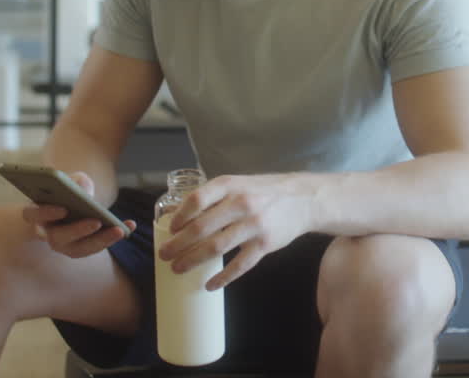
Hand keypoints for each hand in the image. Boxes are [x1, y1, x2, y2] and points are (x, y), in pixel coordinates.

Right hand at [21, 171, 132, 258]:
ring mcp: (63, 244)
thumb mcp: (73, 179)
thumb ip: (77, 181)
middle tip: (97, 222)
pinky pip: (95, 247)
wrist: (71, 202)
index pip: (32, 215)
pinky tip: (130, 225)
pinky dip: (113, 237)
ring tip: (120, 229)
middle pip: (57, 238)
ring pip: (78, 249)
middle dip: (78, 230)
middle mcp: (46, 233)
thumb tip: (83, 191)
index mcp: (36, 212)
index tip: (63, 208)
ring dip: (100, 240)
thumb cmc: (68, 189)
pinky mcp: (80, 248)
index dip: (46, 213)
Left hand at [158, 174, 314, 290]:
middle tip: (164, 255)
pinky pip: (240, 265)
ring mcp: (254, 225)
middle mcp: (241, 203)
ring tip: (178, 269)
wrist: (304, 199)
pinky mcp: (265, 244)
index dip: (179, 216)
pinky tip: (210, 284)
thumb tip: (180, 213)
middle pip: (201, 227)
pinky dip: (223, 277)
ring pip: (216, 247)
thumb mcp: (240, 184)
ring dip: (193, 260)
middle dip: (178, 244)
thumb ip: (214, 196)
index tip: (170, 229)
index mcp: (231, 185)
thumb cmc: (265, 191)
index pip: (197, 200)